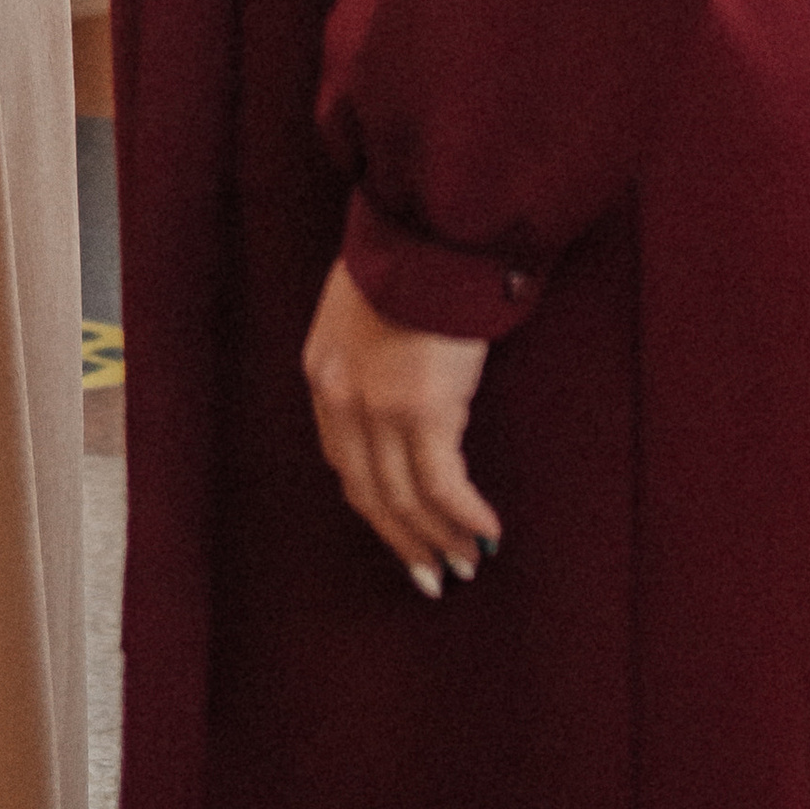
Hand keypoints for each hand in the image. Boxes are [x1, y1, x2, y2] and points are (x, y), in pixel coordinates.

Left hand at [302, 256, 500, 595]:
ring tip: (466, 564)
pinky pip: (443, 486)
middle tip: (432, 574)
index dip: (374, 505)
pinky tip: (487, 531)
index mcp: (322, 374)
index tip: (399, 531)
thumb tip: (401, 394)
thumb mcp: (363, 309)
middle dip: (402, 539)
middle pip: (368, 493)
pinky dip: (465, 515)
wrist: (426, 233)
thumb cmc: (406, 260)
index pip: (342, 462)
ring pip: (405, 499)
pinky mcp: (423, 412)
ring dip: (438, 538)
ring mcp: (379, 410)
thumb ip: (370, 357)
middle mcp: (342, 400)